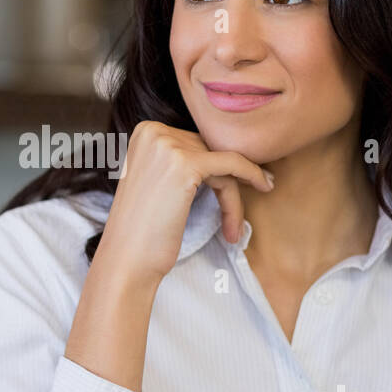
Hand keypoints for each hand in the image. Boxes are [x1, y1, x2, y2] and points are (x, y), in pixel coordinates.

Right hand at [96, 120, 273, 283]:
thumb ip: (181, 159)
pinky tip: (265, 187)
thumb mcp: (157, 180)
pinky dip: (252, 174)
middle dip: (225, 184)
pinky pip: (233, 163)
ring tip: (233, 227)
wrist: (127, 260)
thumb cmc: (143, 230)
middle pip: (209, 150)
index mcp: (145, 131)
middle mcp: (154, 132)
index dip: (214, 169)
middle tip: (233, 214)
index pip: (195, 142)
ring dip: (233, 195)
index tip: (232, 189)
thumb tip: (224, 149)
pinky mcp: (186, 165)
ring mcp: (168, 146)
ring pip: (223, 160)